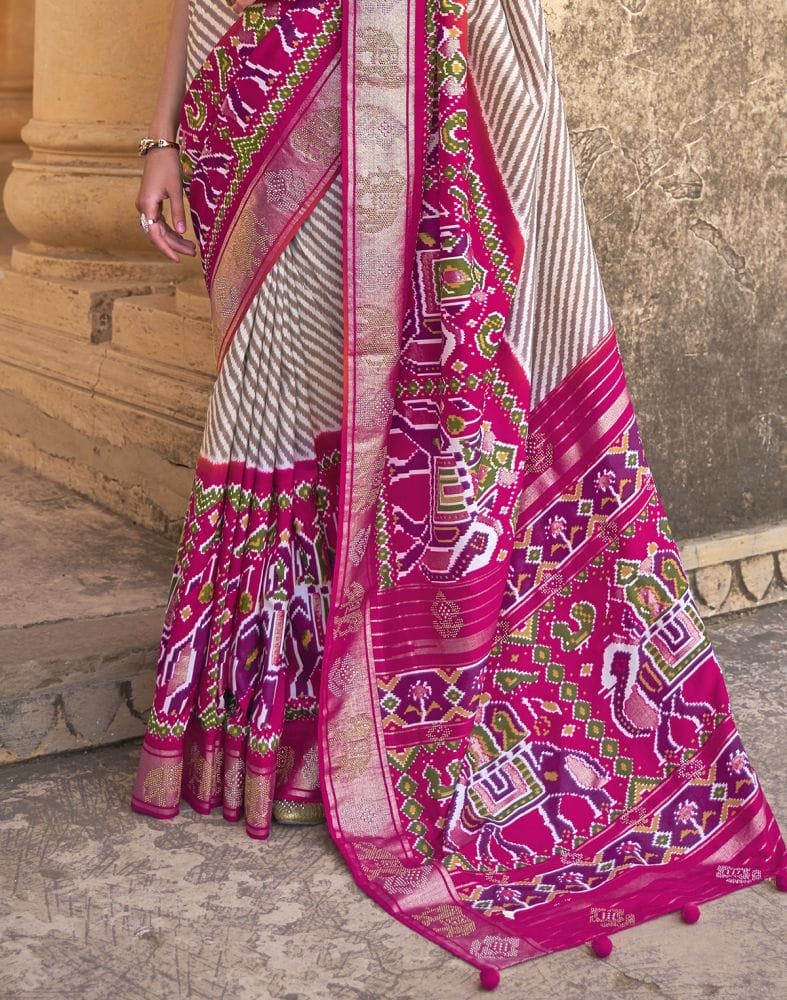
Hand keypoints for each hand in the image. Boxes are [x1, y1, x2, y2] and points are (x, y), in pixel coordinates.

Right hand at [135, 147, 196, 261]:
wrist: (159, 148)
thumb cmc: (168, 166)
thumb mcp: (176, 189)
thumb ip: (179, 211)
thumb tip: (182, 232)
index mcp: (148, 205)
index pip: (156, 234)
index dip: (166, 248)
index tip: (178, 259)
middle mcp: (143, 208)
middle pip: (158, 234)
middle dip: (175, 245)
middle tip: (193, 252)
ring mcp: (146, 205)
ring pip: (159, 229)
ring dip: (174, 238)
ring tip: (191, 247)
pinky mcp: (150, 203)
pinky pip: (160, 222)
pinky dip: (171, 230)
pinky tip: (182, 236)